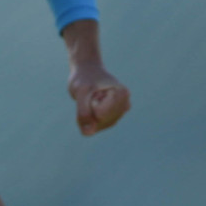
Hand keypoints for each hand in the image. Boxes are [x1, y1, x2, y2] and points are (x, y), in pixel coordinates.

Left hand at [62, 19, 128, 135]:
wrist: (86, 72)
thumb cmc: (84, 79)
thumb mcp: (80, 92)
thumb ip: (83, 112)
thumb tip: (88, 133)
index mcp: (122, 95)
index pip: (100, 114)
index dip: (90, 103)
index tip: (93, 91)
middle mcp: (125, 105)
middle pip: (100, 122)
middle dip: (89, 111)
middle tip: (90, 95)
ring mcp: (119, 113)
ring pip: (97, 126)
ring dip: (88, 115)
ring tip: (91, 99)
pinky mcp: (111, 118)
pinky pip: (95, 127)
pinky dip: (88, 118)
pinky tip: (91, 105)